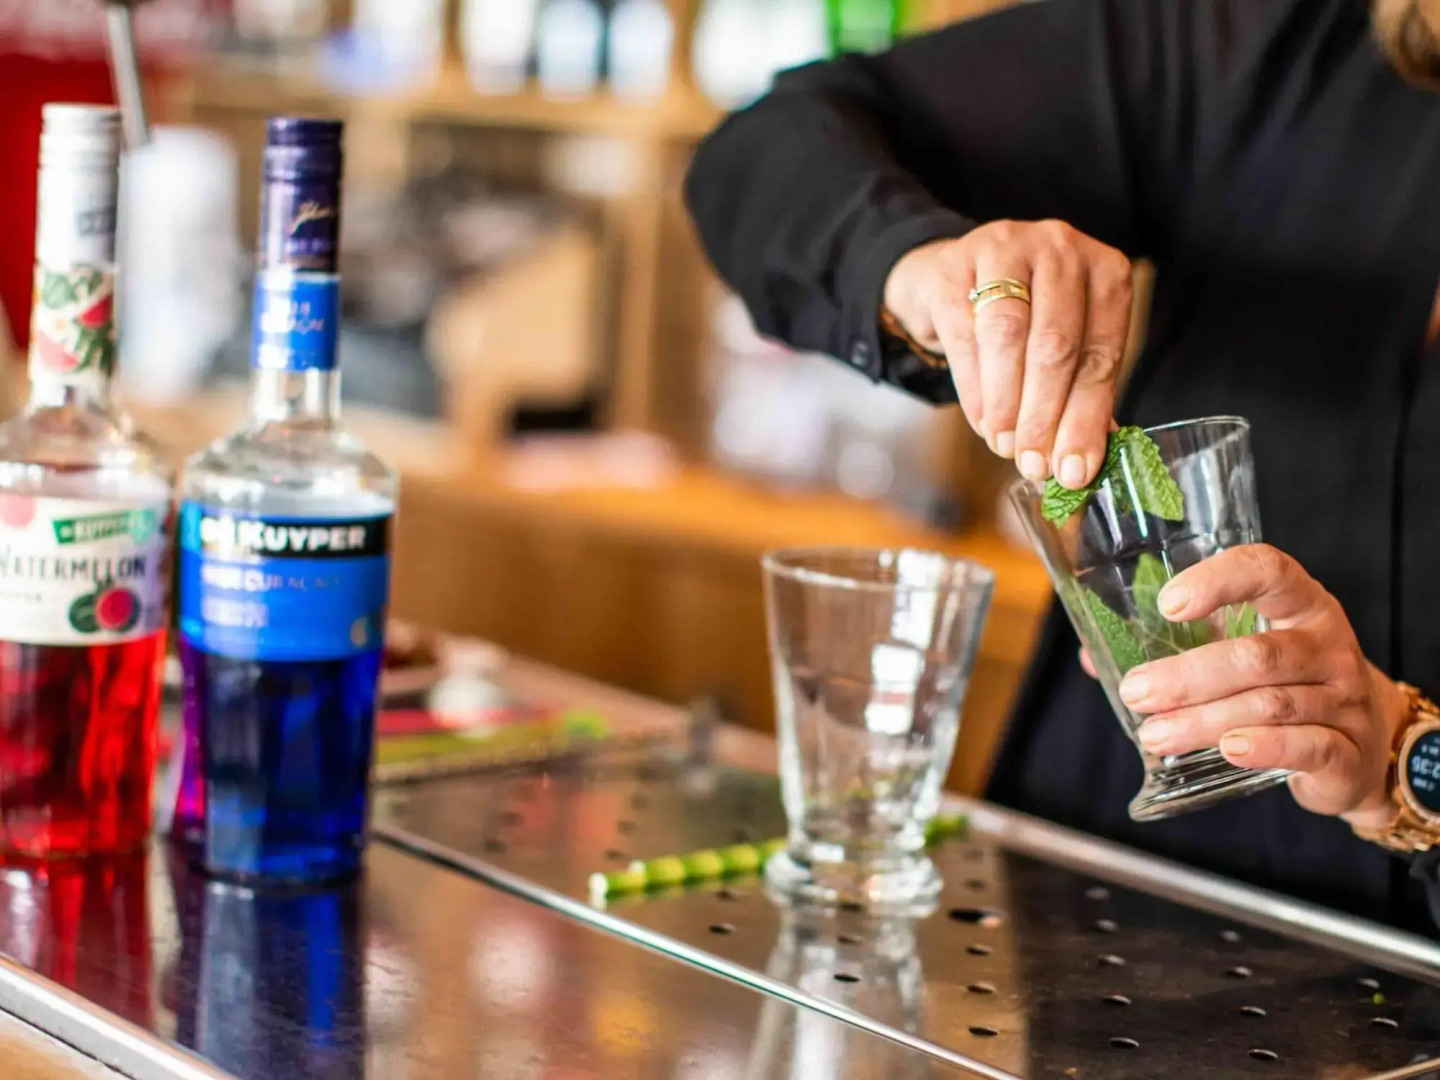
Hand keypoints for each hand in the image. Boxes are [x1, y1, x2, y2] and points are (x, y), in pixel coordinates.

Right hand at [882, 220, 1132, 487]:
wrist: (954, 279)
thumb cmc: (1024, 318)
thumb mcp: (1064, 346)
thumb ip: (1079, 394)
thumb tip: (1082, 462)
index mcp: (1105, 271)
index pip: (1101, 352)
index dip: (1086, 417)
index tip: (1074, 469)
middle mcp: (1060, 248)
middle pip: (1056, 344)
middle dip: (1044, 415)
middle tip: (1034, 464)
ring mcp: (1003, 249)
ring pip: (1008, 336)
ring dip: (1007, 403)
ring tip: (1006, 445)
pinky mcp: (952, 266)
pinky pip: (964, 335)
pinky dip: (974, 389)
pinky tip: (982, 422)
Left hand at [1107, 545, 1407, 824]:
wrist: (1365, 747)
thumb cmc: (1286, 685)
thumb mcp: (1241, 653)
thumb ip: (1177, 649)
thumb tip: (1094, 656)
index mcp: (1300, 605)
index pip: (1268, 571)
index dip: (1219, 581)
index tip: (1168, 604)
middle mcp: (1327, 644)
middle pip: (1257, 655)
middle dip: (1189, 676)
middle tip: (1136, 692)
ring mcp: (1343, 698)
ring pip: (1271, 704)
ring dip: (1205, 720)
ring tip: (1155, 732)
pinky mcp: (1347, 750)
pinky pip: (1308, 745)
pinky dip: (1265, 748)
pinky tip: (1228, 750)